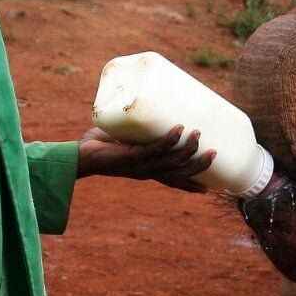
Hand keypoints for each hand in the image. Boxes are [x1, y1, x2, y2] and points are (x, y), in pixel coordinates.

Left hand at [77, 125, 215, 192]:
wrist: (80, 156)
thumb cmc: (99, 147)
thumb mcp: (125, 141)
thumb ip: (135, 129)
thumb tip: (144, 107)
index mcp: (149, 171)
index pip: (175, 181)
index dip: (193, 185)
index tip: (212, 188)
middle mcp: (148, 171)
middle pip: (181, 173)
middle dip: (200, 166)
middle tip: (214, 152)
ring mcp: (142, 165)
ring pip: (172, 161)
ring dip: (189, 148)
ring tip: (198, 132)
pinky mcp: (133, 156)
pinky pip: (156, 148)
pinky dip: (169, 139)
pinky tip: (179, 129)